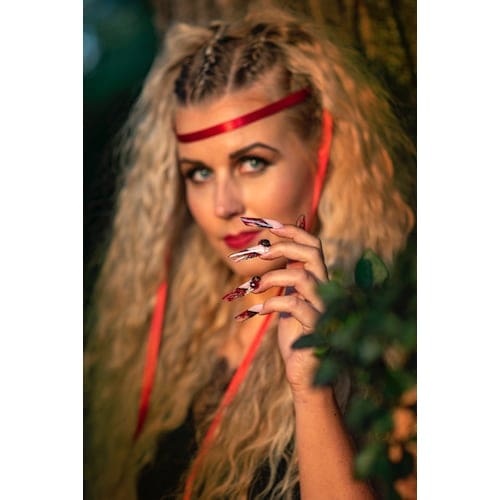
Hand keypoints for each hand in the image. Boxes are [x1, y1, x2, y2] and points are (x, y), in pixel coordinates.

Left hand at [254, 223, 327, 393]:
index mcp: (317, 280)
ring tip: (254, 288)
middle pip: (312, 252)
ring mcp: (323, 307)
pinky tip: (258, 311)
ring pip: (302, 276)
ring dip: (272, 277)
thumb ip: (285, 279)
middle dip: (282, 247)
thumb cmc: (295, 336)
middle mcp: (325, 290)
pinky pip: (295, 304)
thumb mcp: (287, 301)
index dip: (292, 231)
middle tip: (257, 254)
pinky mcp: (316, 326)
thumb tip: (268, 251)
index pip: (312, 244)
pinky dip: (272, 303)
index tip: (267, 224)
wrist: (305, 372)